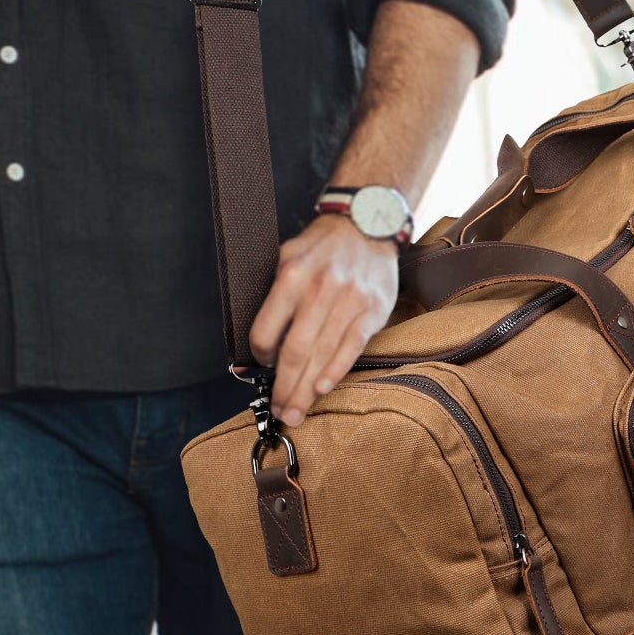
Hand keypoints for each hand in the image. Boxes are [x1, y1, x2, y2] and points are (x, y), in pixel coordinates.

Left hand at [249, 214, 398, 426]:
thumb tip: (261, 337)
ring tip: (296, 412)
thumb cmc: (324, 244)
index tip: (261, 366)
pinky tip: (322, 388)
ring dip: (306, 389)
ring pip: (323, 355)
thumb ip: (275, 292)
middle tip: (278, 411)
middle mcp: (321, 289)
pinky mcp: (373, 310)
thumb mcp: (288, 254)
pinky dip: (336, 370)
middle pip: (295, 351)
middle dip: (283, 388)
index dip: (260, 355)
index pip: (267, 329)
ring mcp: (350, 300)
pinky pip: (352, 347)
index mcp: (293, 276)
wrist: (369, 222)